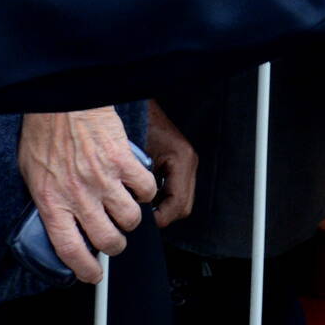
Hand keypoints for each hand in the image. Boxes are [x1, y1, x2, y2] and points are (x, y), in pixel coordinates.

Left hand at [18, 107, 156, 282]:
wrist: (61, 97)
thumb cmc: (44, 129)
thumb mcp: (30, 172)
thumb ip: (45, 199)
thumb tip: (55, 220)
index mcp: (53, 201)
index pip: (71, 251)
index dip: (85, 270)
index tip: (93, 274)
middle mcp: (79, 195)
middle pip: (108, 240)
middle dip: (114, 245)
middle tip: (112, 237)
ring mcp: (103, 179)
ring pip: (130, 219)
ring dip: (129, 219)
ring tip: (123, 209)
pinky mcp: (122, 161)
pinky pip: (145, 189)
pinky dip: (145, 190)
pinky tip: (136, 184)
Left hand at [143, 100, 197, 226]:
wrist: (136, 103)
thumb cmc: (135, 123)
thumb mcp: (134, 157)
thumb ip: (139, 184)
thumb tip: (135, 212)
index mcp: (181, 159)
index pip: (178, 204)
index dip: (160, 218)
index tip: (142, 222)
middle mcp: (189, 161)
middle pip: (183, 207)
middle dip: (164, 216)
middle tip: (143, 220)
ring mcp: (188, 161)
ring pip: (182, 201)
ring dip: (164, 208)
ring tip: (143, 209)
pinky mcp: (182, 162)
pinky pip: (178, 189)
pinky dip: (164, 198)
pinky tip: (147, 196)